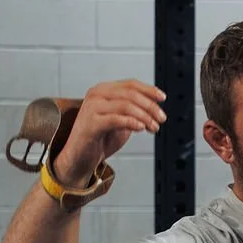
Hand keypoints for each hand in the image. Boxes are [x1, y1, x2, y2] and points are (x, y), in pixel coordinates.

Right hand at [51, 80, 165, 185]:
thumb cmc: (100, 139)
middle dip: (150, 106)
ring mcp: (91, 108)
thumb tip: (155, 105)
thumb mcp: (121, 120)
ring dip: (145, 116)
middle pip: (130, 94)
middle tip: (162, 118)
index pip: (130, 84)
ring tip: (153, 127)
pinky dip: (132, 122)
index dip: (149, 90)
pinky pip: (116, 119)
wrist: (80, 158)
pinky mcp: (91, 124)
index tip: (162, 98)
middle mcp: (96, 95)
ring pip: (126, 105)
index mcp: (103, 90)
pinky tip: (141, 128)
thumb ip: (134, 110)